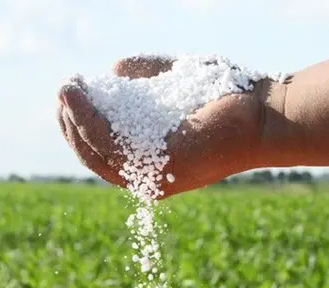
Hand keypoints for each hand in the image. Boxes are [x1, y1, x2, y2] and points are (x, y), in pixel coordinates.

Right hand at [56, 55, 279, 198]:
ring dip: (72, 120)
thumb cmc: (227, 98)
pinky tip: (76, 95)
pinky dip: (86, 119)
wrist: (265, 112)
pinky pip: (110, 144)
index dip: (82, 126)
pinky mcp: (161, 168)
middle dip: (71, 126)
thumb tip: (113, 70)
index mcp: (155, 163)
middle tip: (62, 93)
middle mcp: (152, 177)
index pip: (106, 153)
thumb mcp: (174, 83)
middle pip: (94, 156)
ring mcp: (156, 177)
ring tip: (65, 90)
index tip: (71, 96)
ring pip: (96, 152)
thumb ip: (145, 77)